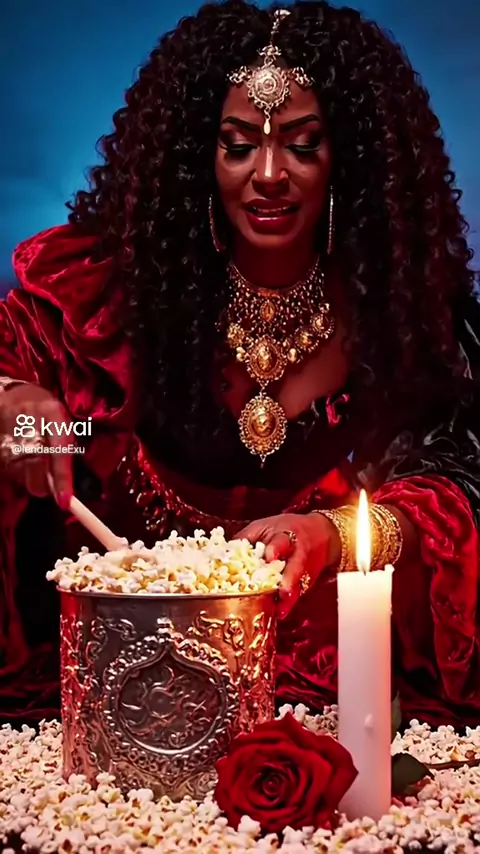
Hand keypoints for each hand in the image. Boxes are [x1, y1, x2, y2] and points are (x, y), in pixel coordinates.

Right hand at [0, 383, 73, 508]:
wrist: (17, 393)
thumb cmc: (45, 413)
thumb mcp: (61, 424)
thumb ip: (63, 451)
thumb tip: (62, 488)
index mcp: (52, 412)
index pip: (59, 451)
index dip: (62, 479)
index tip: (64, 502)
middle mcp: (29, 416)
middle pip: (34, 463)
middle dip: (41, 484)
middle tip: (45, 488)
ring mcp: (7, 423)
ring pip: (17, 467)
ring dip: (25, 475)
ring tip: (30, 462)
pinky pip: (5, 464)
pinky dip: (13, 467)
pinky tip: (17, 457)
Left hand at [237, 512, 340, 617]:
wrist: (321, 534)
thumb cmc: (286, 528)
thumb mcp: (265, 525)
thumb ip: (247, 537)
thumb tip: (225, 551)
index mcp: (287, 536)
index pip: (282, 541)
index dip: (275, 549)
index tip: (269, 556)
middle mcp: (298, 554)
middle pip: (296, 567)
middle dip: (289, 579)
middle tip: (283, 591)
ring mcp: (304, 570)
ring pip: (298, 585)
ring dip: (288, 599)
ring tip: (279, 610)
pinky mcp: (307, 583)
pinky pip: (297, 594)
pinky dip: (288, 605)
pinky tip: (278, 613)